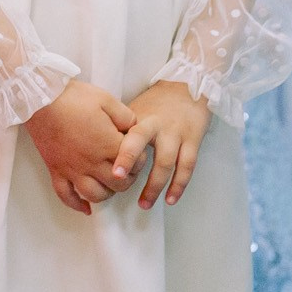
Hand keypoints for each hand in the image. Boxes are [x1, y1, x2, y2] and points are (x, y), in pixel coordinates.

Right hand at [23, 81, 136, 214]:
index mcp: (106, 144)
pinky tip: (86, 208)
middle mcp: (91, 162)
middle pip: (118, 184)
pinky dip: (77, 205)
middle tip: (126, 169)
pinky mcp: (55, 170)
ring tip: (109, 184)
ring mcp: (72, 169)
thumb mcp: (106, 99)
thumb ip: (126, 116)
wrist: (37, 98)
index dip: (140, 158)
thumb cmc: (72, 96)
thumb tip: (134, 129)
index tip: (136, 151)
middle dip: (128, 178)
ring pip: (95, 195)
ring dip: (107, 193)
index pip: (133, 162)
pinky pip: (66, 195)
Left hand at [115, 80, 212, 208]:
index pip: (131, 137)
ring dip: (156, 186)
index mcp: (141, 119)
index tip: (113, 173)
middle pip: (145, 145)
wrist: (187, 87)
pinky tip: (171, 199)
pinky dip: (179, 185)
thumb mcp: (134, 110)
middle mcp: (159, 126)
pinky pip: (187, 167)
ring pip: (167, 163)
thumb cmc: (155, 103)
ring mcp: (177, 134)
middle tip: (120, 184)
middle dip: (133, 167)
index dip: (123, 155)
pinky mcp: (193, 141)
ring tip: (144, 204)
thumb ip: (121, 129)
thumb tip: (98, 150)